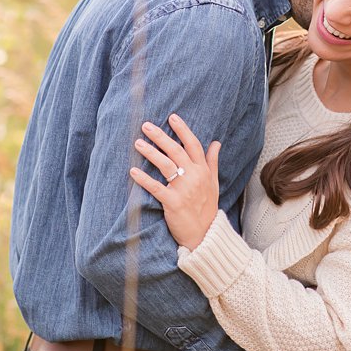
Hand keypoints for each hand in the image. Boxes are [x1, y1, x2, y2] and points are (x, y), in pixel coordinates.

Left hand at [129, 114, 221, 249]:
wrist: (205, 234)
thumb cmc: (207, 208)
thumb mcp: (214, 183)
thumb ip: (212, 162)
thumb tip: (216, 143)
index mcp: (203, 171)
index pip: (193, 144)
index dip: (182, 130)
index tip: (172, 117)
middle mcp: (195, 177)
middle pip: (176, 151)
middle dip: (161, 136)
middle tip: (146, 126)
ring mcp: (184, 190)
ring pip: (166, 165)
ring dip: (150, 153)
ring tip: (137, 143)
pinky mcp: (173, 203)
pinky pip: (156, 188)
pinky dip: (144, 179)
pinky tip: (133, 171)